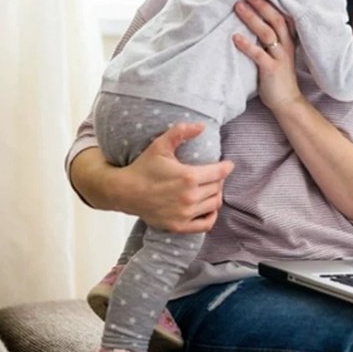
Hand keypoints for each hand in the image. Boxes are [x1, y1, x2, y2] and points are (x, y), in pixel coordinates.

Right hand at [78, 122, 233, 232]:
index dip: (226, 167)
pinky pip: (206, 224)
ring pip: (214, 204)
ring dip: (215, 195)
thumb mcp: (160, 145)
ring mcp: (185, 213)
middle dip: (218, 180)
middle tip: (213, 175)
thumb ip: (181, 132)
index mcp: (188, 176)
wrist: (125, 191)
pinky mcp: (180, 226)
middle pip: (218, 188)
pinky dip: (211, 215)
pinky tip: (207, 207)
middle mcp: (190, 197)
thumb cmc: (143, 167)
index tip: (227, 165)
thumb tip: (201, 126)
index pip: (220, 172)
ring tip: (209, 189)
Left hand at [232, 0, 303, 111]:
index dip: (271, 3)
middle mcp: (286, 46)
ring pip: (267, 33)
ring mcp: (280, 57)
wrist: (288, 102)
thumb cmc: (279, 78)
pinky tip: (235, 37)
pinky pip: (259, 54)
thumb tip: (253, 24)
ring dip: (252, 19)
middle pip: (275, 19)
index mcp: (289, 41)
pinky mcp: (271, 69)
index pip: (283, 16)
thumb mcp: (278, 55)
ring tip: (238, 7)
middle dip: (261, 5)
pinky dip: (246, 45)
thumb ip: (271, 41)